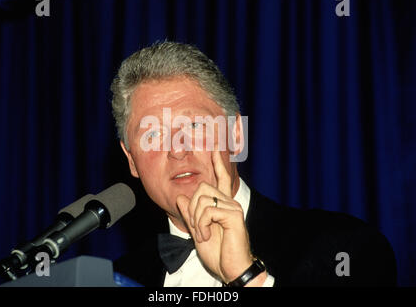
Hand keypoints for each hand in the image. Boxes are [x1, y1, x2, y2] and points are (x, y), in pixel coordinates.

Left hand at [176, 149, 259, 283]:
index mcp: (222, 204)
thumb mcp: (198, 231)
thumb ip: (190, 214)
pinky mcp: (234, 215)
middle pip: (202, 188)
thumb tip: (181, 197)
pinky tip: (207, 236)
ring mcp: (233, 207)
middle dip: (192, 208)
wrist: (231, 268)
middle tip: (197, 228)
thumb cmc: (218, 252)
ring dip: (196, 220)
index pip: (221, 178)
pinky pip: (208, 211)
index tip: (215, 147)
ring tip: (203, 234)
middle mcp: (230, 202)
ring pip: (202, 199)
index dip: (217, 163)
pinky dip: (201, 225)